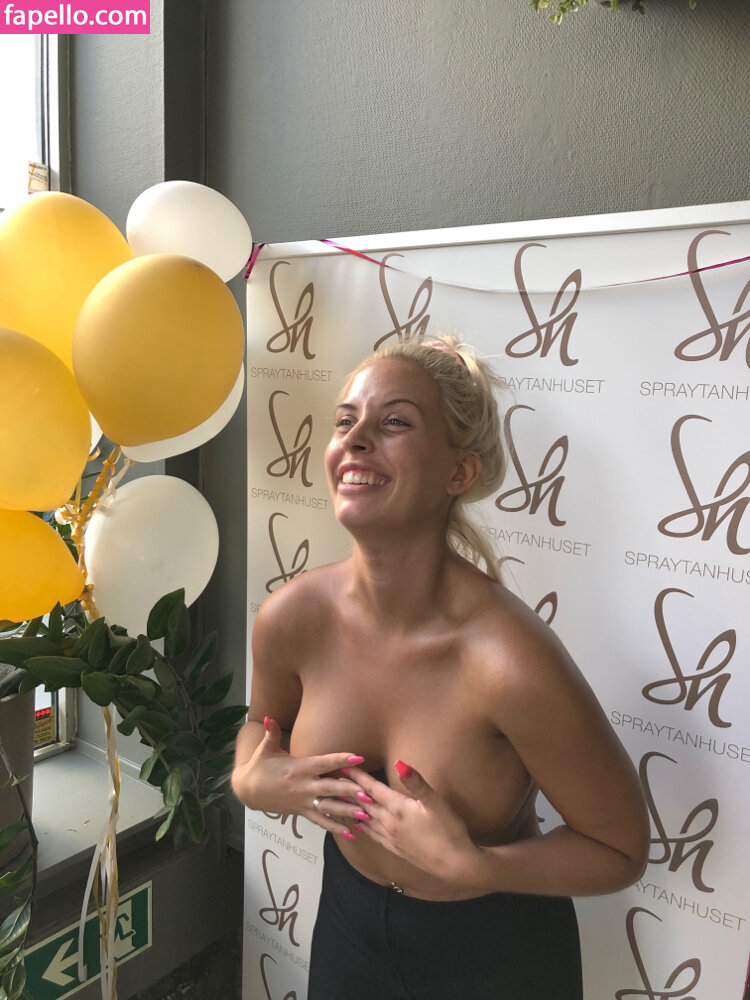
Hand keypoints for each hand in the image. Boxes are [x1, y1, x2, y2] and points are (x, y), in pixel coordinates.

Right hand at [232, 716, 366, 838]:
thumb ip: (270, 733)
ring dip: (347, 811)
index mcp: (299, 768)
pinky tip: (351, 833)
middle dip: (350, 791)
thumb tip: (268, 716)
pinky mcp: (301, 812)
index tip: (358, 757)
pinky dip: (335, 828)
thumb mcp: (265, 749)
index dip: (341, 759)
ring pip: (328, 808)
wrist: (247, 790)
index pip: (323, 763)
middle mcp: (303, 786)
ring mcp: (303, 801)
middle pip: (330, 788)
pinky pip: (321, 821)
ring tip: (365, 815)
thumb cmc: (259, 766)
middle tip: (368, 794)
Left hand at [346, 762, 482, 885]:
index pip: (372, 788)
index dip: (358, 776)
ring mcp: (390, 837)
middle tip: (334, 780)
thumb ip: (416, 782)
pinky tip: (358, 825)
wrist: (455, 863)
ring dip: (351, 809)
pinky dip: (361, 826)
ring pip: (364, 820)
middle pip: (363, 803)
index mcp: (397, 808)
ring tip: (339, 800)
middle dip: (349, 790)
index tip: (343, 766)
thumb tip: (399, 762)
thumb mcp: (435, 802)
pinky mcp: (395, 848)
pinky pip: (372, 835)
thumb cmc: (448, 830)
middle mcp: (389, 823)